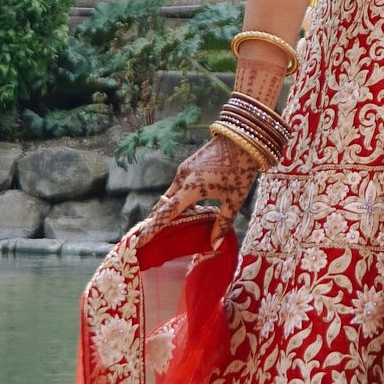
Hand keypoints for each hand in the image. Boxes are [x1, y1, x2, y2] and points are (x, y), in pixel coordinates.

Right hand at [139, 135, 260, 249]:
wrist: (244, 138)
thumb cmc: (241, 170)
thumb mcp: (235, 200)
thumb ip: (223, 223)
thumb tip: (214, 245)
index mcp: (191, 188)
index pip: (166, 214)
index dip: (152, 229)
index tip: (139, 242)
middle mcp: (182, 177)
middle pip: (163, 205)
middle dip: (156, 222)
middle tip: (151, 240)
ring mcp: (184, 169)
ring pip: (170, 195)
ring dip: (169, 210)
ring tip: (171, 227)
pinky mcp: (188, 163)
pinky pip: (177, 186)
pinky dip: (177, 199)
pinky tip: (188, 208)